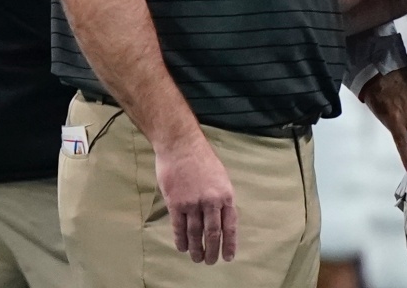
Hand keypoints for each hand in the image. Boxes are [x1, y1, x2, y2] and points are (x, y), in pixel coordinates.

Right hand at [154, 135, 236, 264]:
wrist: (181, 145)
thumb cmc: (201, 158)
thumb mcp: (220, 177)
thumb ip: (220, 197)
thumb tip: (221, 216)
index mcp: (225, 194)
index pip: (230, 225)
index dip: (229, 243)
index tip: (228, 257)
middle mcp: (211, 201)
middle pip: (213, 233)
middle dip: (212, 250)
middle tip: (210, 262)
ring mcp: (193, 203)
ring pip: (195, 233)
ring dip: (196, 248)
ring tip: (197, 258)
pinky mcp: (176, 202)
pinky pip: (179, 227)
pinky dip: (181, 240)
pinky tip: (183, 248)